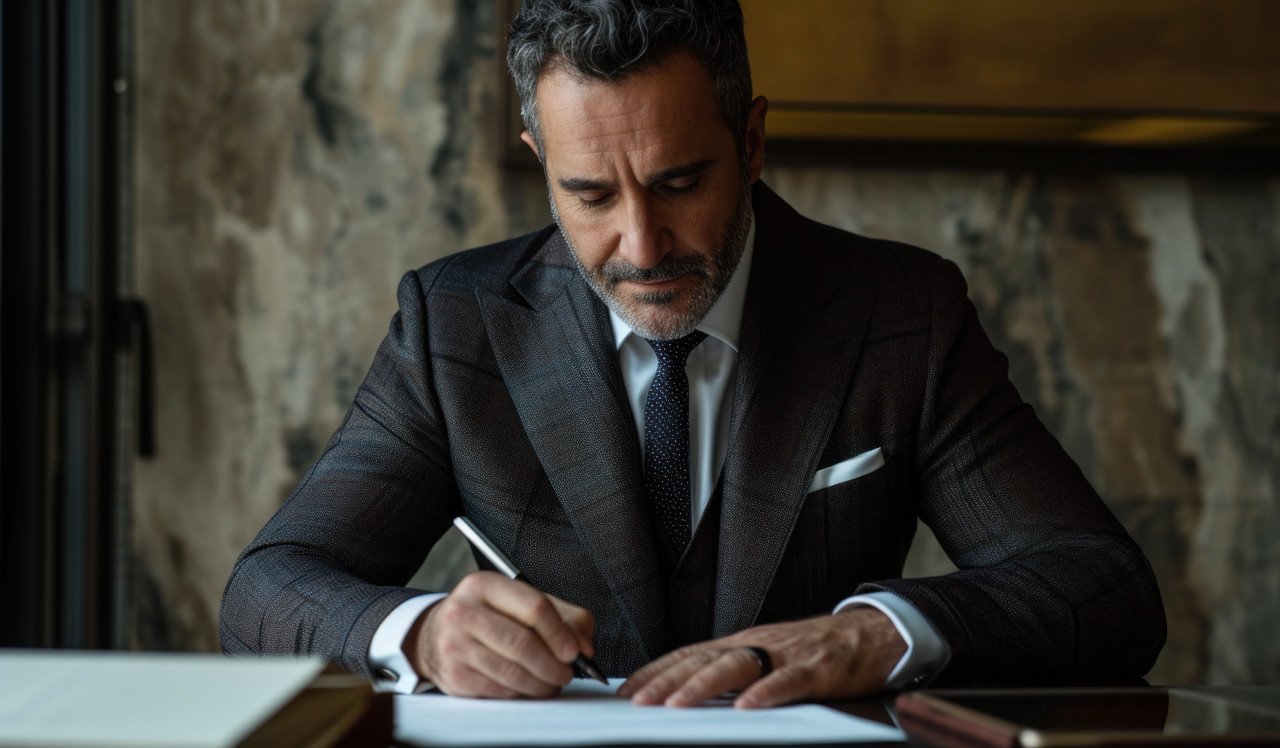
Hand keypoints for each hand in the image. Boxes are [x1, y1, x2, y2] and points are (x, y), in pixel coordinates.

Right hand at [404, 571, 595, 697]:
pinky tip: (529, 687)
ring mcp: (455, 645)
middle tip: (567, 673)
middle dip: (553, 665)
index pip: (534, 607)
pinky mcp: (454, 676)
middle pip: (523, 643)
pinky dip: (522, 693)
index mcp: (485, 585)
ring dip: (541, 684)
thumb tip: (584, 647)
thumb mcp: (521, 602)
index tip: (575, 651)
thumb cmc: (488, 616)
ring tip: (552, 682)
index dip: (560, 633)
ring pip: (513, 672)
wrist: (435, 634)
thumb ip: (563, 616)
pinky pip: (500, 690)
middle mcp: (464, 611)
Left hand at [617, 606, 904, 708]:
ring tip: (676, 703)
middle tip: (637, 700)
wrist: (873, 635)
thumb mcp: (767, 656)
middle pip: (704, 658)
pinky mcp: (817, 668)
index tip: (627, 690)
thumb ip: (733, 670)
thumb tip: (689, 690)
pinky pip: (788, 681)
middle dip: (666, 680)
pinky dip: (766, 692)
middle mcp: (757, 643)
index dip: (657, 671)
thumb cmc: (816, 650)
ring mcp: (786, 654)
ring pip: (738, 665)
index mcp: (742, 642)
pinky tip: (746, 706)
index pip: (689, 654)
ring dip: (703, 684)